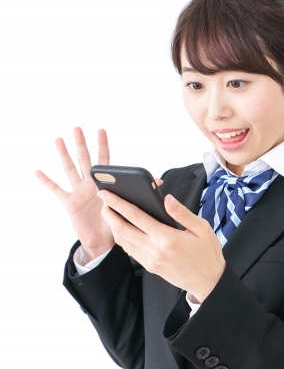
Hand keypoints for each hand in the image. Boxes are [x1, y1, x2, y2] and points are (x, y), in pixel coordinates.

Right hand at [35, 127, 163, 262]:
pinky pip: (56, 190)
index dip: (103, 145)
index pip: (105, 161)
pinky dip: (47, 181)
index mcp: (105, 183)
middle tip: (77, 127)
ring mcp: (78, 191)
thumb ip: (142, 192)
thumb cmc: (117, 222)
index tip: (101, 130)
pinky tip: (37, 171)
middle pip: (85, 160)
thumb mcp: (130, 205)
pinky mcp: (69, 202)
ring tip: (58, 139)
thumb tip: (161, 181)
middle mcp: (90, 184)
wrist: (103, 241)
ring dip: (63, 154)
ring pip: (70, 169)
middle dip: (82, 144)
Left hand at [97, 190, 225, 302]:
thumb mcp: (202, 228)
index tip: (106, 193)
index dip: (118, 203)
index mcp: (167, 238)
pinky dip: (122, 237)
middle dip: (109, 213)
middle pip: (122, 229)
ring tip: (111, 212)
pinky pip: (130, 250)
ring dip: (113, 225)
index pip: (136, 216)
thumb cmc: (208, 254)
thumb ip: (182, 213)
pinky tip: (124, 228)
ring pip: (123, 241)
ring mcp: (150, 260)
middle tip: (104, 200)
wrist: (209, 281)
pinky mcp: (150, 267)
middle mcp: (154, 250)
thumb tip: (166, 199)